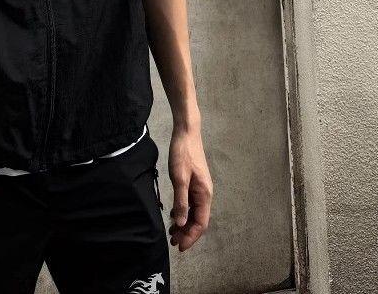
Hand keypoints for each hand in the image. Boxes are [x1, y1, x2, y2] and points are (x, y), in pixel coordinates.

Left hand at [167, 124, 212, 250]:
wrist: (187, 132)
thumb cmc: (183, 153)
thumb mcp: (179, 178)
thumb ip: (181, 201)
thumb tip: (182, 224)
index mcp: (204, 194)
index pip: (201, 223)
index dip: (191, 237)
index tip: (179, 246)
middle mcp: (205, 193)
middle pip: (198, 220)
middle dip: (187, 233)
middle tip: (173, 241)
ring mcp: (200, 188)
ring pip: (194, 212)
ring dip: (184, 223)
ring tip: (172, 231)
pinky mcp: (194, 182)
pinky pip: (190, 203)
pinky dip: (183, 211)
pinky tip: (174, 214)